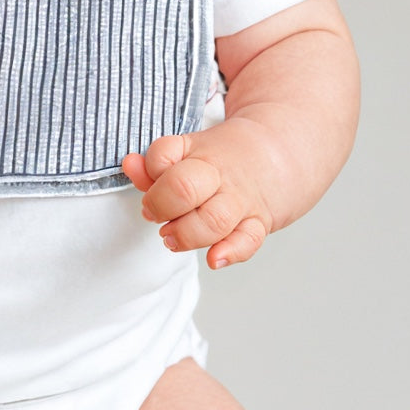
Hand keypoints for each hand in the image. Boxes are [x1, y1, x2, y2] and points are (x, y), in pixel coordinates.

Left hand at [122, 123, 274, 269]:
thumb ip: (154, 165)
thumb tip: (129, 165)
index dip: (149, 173)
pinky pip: (249, 240)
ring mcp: (241, 200)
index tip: (152, 184)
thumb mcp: (188, 151)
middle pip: (184, 189)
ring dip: (186, 234)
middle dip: (161, 207)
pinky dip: (231, 252)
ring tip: (171, 238)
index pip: (163, 156)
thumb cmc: (223, 157)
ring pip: (213, 220)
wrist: (280, 150)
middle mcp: (220, 176)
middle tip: (156, 215)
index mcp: (199, 153)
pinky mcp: (258, 222)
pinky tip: (215, 259)